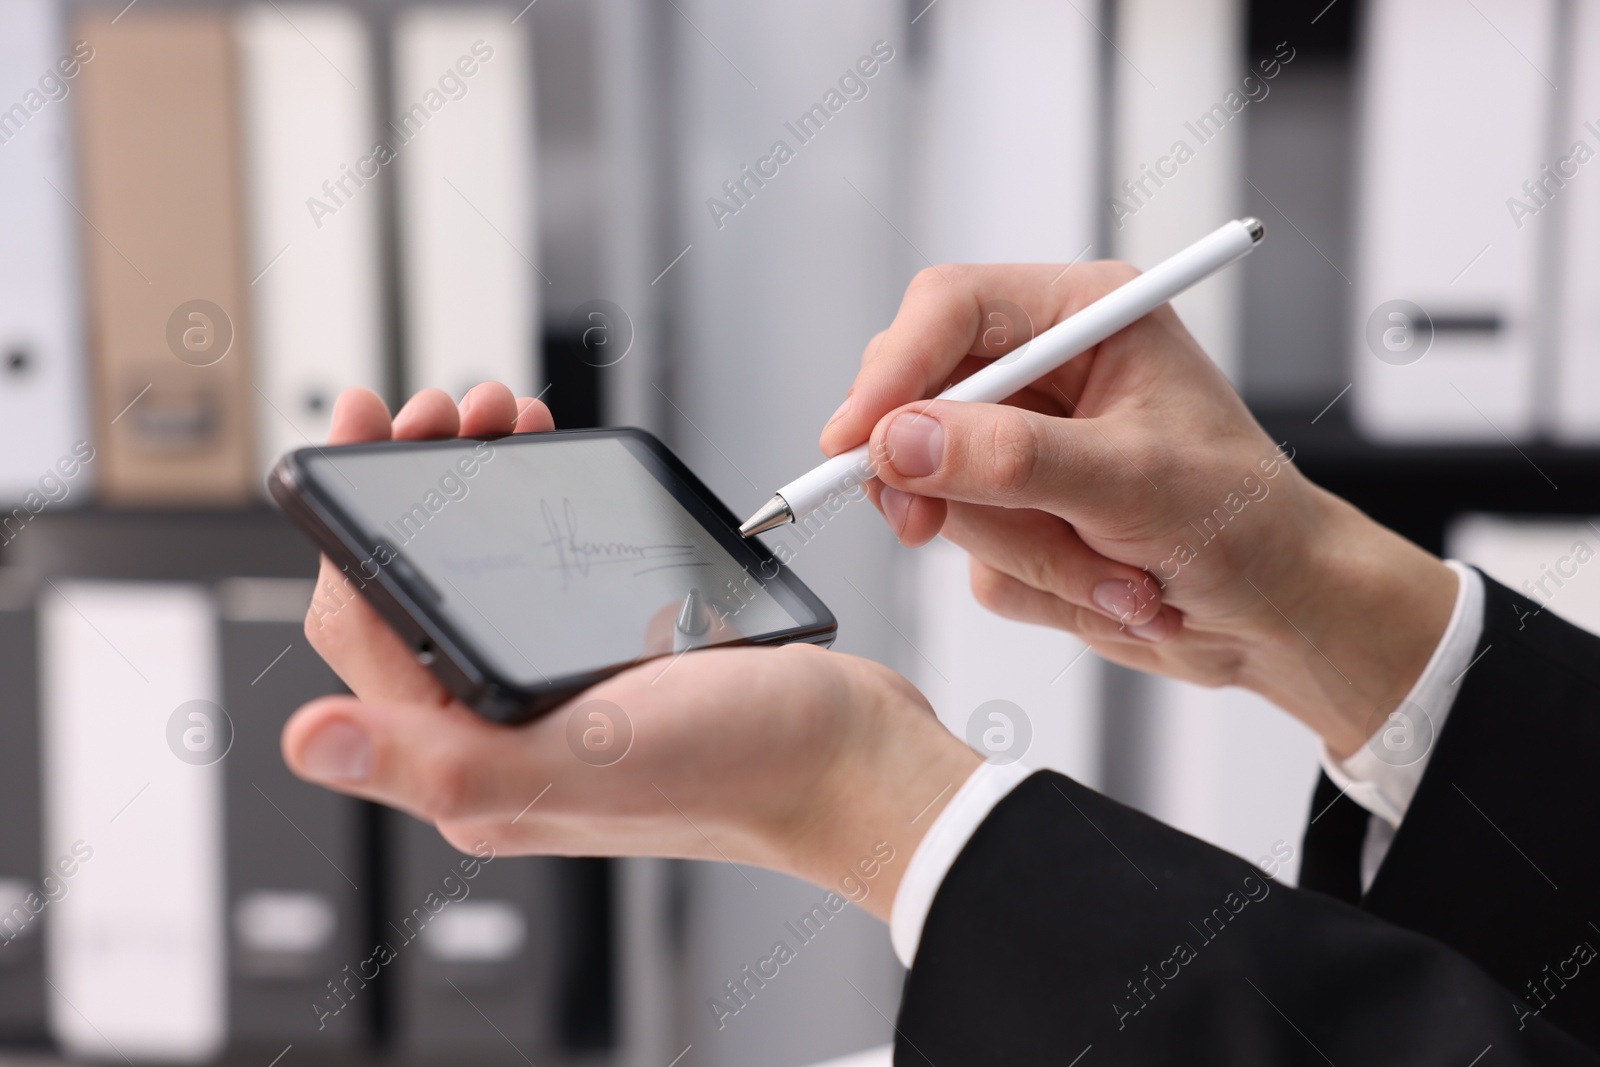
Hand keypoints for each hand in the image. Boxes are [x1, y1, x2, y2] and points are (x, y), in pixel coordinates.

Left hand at [286, 384, 978, 917]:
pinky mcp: (611, 664)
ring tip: (502, 416)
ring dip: (474, 485)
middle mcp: (501, 726)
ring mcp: (558, 692)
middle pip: (414, 588)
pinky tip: (556, 468)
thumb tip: (302, 740)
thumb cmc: (743, 767)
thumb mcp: (588, 754)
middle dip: (413, 484)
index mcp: (470, 753)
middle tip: (441, 408)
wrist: (855, 761)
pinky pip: (544, 576)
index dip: (345, 520)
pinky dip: (538, 510)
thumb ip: (440, 755)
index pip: (362, 622)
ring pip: (479, 575)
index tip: (362, 426)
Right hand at [821, 263, 1456, 756]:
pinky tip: (1110, 587)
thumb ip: (1011, 459)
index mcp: (1085, 319)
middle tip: (933, 528)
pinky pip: (972, 556)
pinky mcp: (1018, 517)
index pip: (950, 310)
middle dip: (952, 486)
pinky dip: (1038, 587)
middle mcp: (1047, 376)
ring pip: (945, 496)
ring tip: (1114, 571)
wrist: (1283, 613)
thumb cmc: (1248, 523)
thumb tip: (901, 442)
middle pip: (922, 407)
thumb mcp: (1133, 482)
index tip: (856, 441)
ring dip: (1026, 553)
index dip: (892, 371)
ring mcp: (1024, 452)